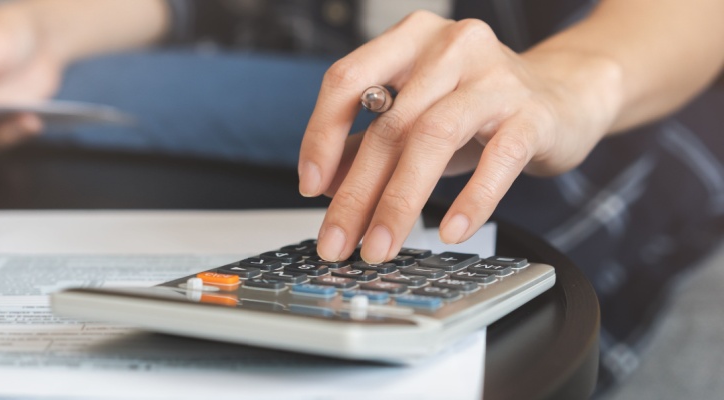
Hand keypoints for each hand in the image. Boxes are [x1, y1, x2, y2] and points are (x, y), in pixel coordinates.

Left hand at [299, 11, 621, 262]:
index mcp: (410, 40)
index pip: (347, 80)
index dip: (321, 135)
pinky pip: (498, 159)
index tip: (309, 186)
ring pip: (432, 137)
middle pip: (388, 123)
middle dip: (356, 192)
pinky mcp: (533, 114)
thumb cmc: (479, 108)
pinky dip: (472, 199)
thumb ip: (368, 144)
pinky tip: (450, 232)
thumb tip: (324, 187)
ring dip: (399, 201)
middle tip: (337, 241)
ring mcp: (494, 77)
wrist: (566, 95)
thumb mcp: (416, 119)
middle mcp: (450, 47)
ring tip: (381, 246)